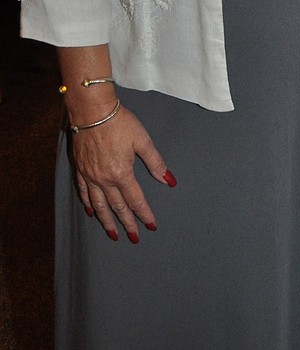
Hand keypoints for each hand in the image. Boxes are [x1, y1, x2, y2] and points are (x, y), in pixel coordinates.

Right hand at [71, 106, 175, 241]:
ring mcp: (90, 176)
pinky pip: (83, 192)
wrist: (92, 111)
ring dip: (107, 221)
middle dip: (127, 223)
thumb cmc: (120, 122)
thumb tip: (169, 181)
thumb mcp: (142, 140)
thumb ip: (156, 163)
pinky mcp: (80, 169)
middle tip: (133, 238)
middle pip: (117, 207)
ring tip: (113, 234)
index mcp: (121, 173)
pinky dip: (88, 204)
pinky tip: (92, 212)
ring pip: (99, 205)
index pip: (135, 200)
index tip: (151, 226)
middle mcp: (104, 179)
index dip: (144, 214)